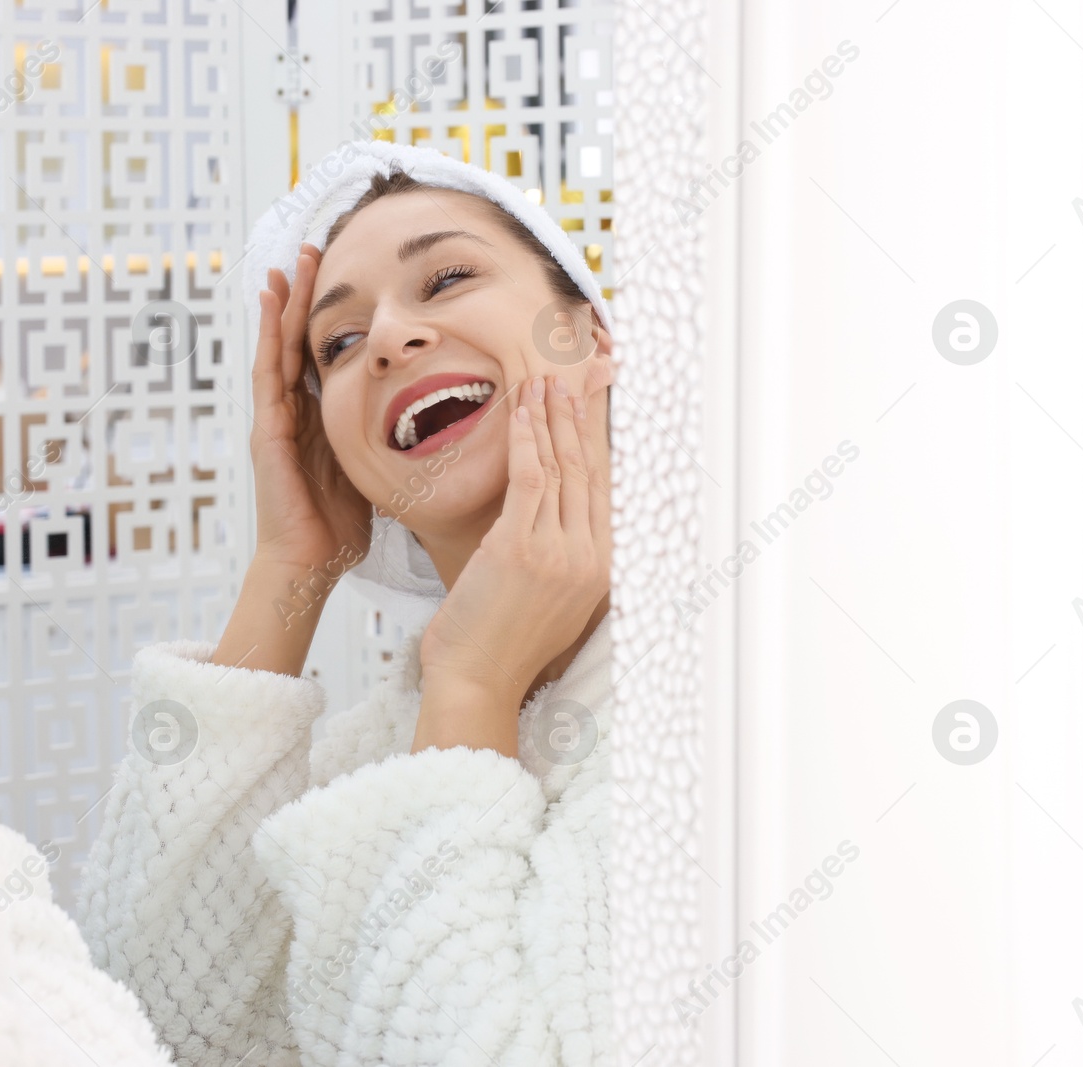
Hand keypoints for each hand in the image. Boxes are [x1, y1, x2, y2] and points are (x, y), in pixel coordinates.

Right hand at [248, 244, 372, 575]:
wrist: (310, 562)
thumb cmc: (339, 525)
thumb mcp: (371, 468)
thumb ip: (385, 439)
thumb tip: (429, 419)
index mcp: (316, 420)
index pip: (319, 356)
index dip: (328, 318)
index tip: (339, 278)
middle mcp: (292, 413)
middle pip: (296, 342)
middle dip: (303, 298)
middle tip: (312, 251)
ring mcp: (275, 420)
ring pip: (276, 349)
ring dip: (281, 306)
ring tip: (287, 265)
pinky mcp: (267, 432)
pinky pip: (267, 375)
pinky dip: (268, 337)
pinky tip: (271, 306)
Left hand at [417, 366, 612, 733]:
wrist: (476, 681)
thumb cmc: (500, 642)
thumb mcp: (548, 596)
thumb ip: (562, 552)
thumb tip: (558, 508)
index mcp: (603, 568)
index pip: (606, 486)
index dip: (602, 436)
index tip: (598, 398)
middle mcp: (590, 557)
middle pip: (591, 468)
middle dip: (584, 414)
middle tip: (579, 370)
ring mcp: (560, 553)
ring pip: (563, 468)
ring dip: (553, 417)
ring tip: (546, 379)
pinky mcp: (521, 548)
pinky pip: (531, 479)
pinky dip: (529, 439)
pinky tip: (524, 410)